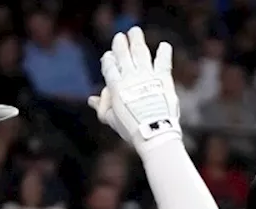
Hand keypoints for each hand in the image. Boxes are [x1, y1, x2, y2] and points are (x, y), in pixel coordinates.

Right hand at [88, 27, 180, 149]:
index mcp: (116, 85)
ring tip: (135, 31)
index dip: (108, 59)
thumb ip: (102, 106)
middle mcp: (130, 76)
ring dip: (137, 40)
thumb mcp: (111, 119)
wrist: (154, 131)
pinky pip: (163, 61)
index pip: (109, 65)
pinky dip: (164, 52)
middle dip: (120, 44)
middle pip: (123, 54)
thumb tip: (91, 99)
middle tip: (120, 36)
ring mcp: (147, 75)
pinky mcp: (163, 79)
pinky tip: (164, 45)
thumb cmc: (131, 128)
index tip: (109, 56)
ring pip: (140, 52)